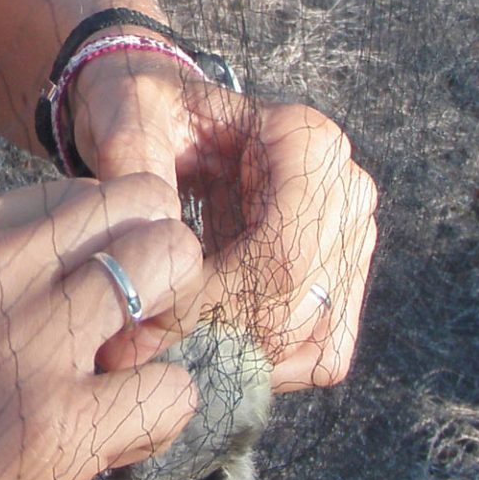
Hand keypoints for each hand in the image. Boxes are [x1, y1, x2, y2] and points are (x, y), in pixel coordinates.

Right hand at [0, 173, 206, 479]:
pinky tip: (99, 454)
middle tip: (123, 345)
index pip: (83, 194)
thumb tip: (134, 278)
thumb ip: (7, 283)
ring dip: (166, 335)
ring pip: (172, 264)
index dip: (107, 253)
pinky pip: (174, 386)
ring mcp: (20, 344)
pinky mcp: (56, 426)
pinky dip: (157, 423)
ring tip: (114, 393)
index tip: (78, 318)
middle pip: (141, 204)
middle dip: (158, 270)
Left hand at [68, 50, 377, 391]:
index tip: (144, 324)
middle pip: (298, 311)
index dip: (215, 306)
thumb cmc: (146, 113)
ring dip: (237, 360)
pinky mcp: (341, 283)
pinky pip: (322, 355)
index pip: (281, 260)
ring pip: (313, 343)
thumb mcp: (126, 116)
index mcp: (308, 144)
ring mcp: (352, 241)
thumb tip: (155, 251)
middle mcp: (347, 193)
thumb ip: (133, 169)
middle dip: (215, 341)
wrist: (167, 120)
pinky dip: (266, 367)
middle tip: (137, 351)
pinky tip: (205, 349)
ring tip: (164, 349)